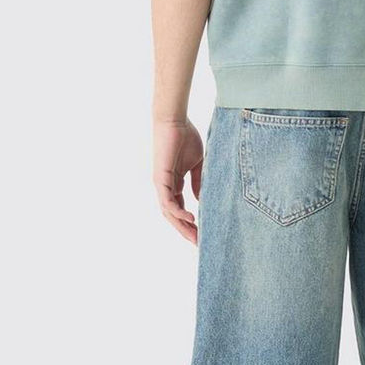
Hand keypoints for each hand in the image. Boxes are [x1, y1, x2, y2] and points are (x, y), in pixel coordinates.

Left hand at [153, 119, 203, 242]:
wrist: (175, 121)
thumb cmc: (186, 137)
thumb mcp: (197, 164)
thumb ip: (198, 182)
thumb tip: (201, 199)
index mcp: (174, 183)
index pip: (181, 208)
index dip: (190, 222)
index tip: (203, 232)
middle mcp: (165, 187)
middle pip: (173, 215)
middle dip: (186, 230)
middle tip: (199, 243)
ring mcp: (162, 184)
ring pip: (169, 212)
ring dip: (182, 226)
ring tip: (195, 236)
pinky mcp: (161, 179)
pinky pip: (168, 201)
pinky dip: (178, 211)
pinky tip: (190, 218)